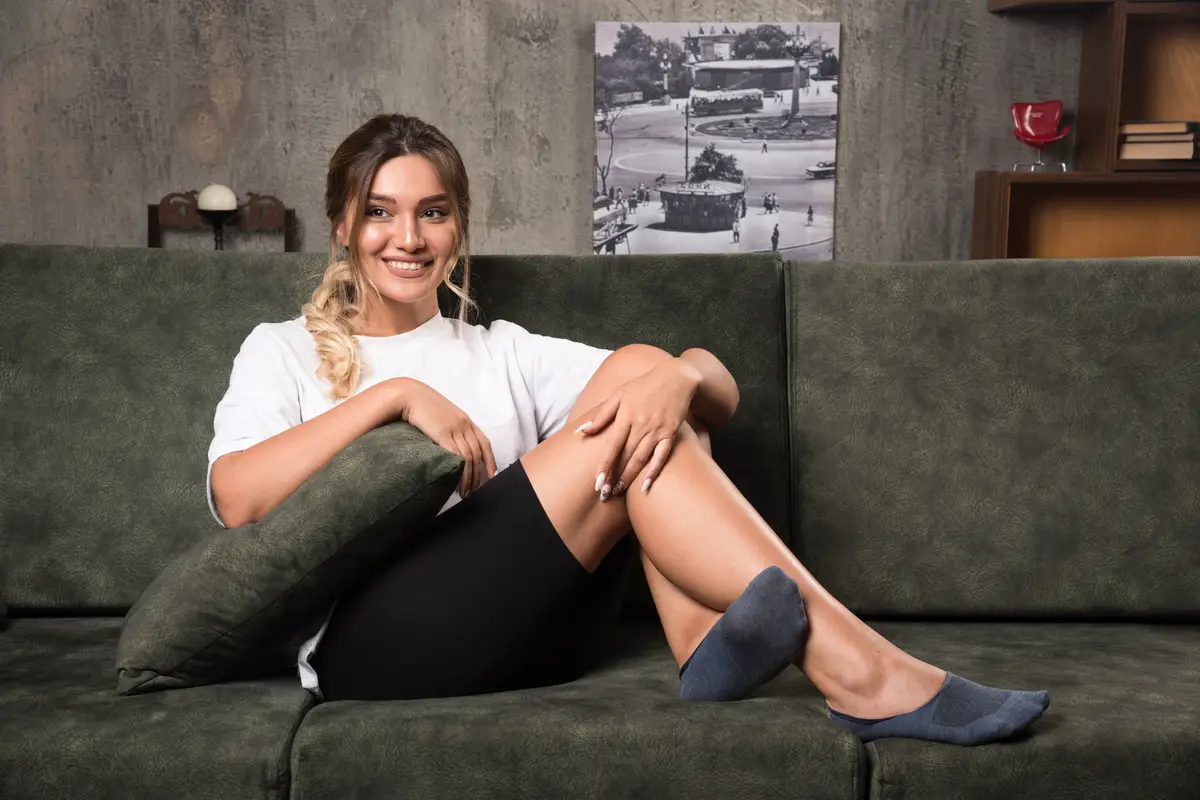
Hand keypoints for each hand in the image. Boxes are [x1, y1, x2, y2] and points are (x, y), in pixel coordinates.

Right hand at [391, 378, 495, 497]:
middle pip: (478, 453)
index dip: (490, 459)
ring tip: (465, 493)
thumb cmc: (419, 405)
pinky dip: (460, 471)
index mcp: (464, 420)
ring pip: (469, 457)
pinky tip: (456, 482)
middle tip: (475, 491)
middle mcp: (463, 424)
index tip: (492, 474)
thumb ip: (446, 428)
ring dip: (469, 477)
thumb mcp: (439, 415)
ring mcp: (454, 428)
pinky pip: (456, 455)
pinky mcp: (443, 433)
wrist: (408, 394)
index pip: (484, 442)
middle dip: (478, 474)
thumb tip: (446, 445)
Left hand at [575, 359, 700, 498]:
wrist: (676, 377)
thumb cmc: (644, 386)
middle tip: (604, 494)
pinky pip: (662, 456)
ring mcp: (657, 430)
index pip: (613, 445)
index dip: (605, 464)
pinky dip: (653, 471)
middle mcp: (642, 424)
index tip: (597, 482)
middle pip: (626, 456)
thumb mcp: (619, 394)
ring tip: (618, 491)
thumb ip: (601, 415)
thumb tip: (582, 432)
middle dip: (614, 476)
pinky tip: (645, 486)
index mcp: (627, 415)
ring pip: (641, 459)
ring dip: (629, 477)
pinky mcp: (671, 434)